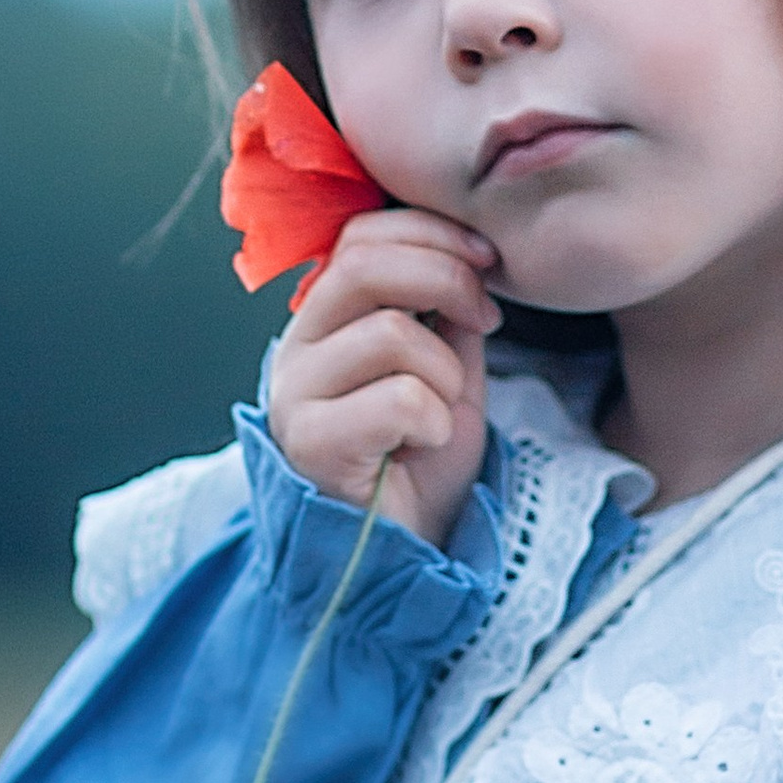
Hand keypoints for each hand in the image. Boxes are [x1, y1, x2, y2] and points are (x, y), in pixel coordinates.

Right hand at [268, 208, 500, 542]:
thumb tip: (469, 253)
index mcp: (326, 320)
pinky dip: (433, 421)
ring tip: (439, 413)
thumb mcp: (447, 368)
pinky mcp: (310, 443)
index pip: (360, 234)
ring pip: (389, 333)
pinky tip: (422, 446)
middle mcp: (297, 348)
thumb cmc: (420, 462)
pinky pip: (398, 398)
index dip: (431, 232)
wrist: (404, 550)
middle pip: (364, 266)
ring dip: (444, 373)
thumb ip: (446, 310)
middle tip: (483, 321)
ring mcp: (295, 395)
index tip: (487, 260)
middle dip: (446, 280)